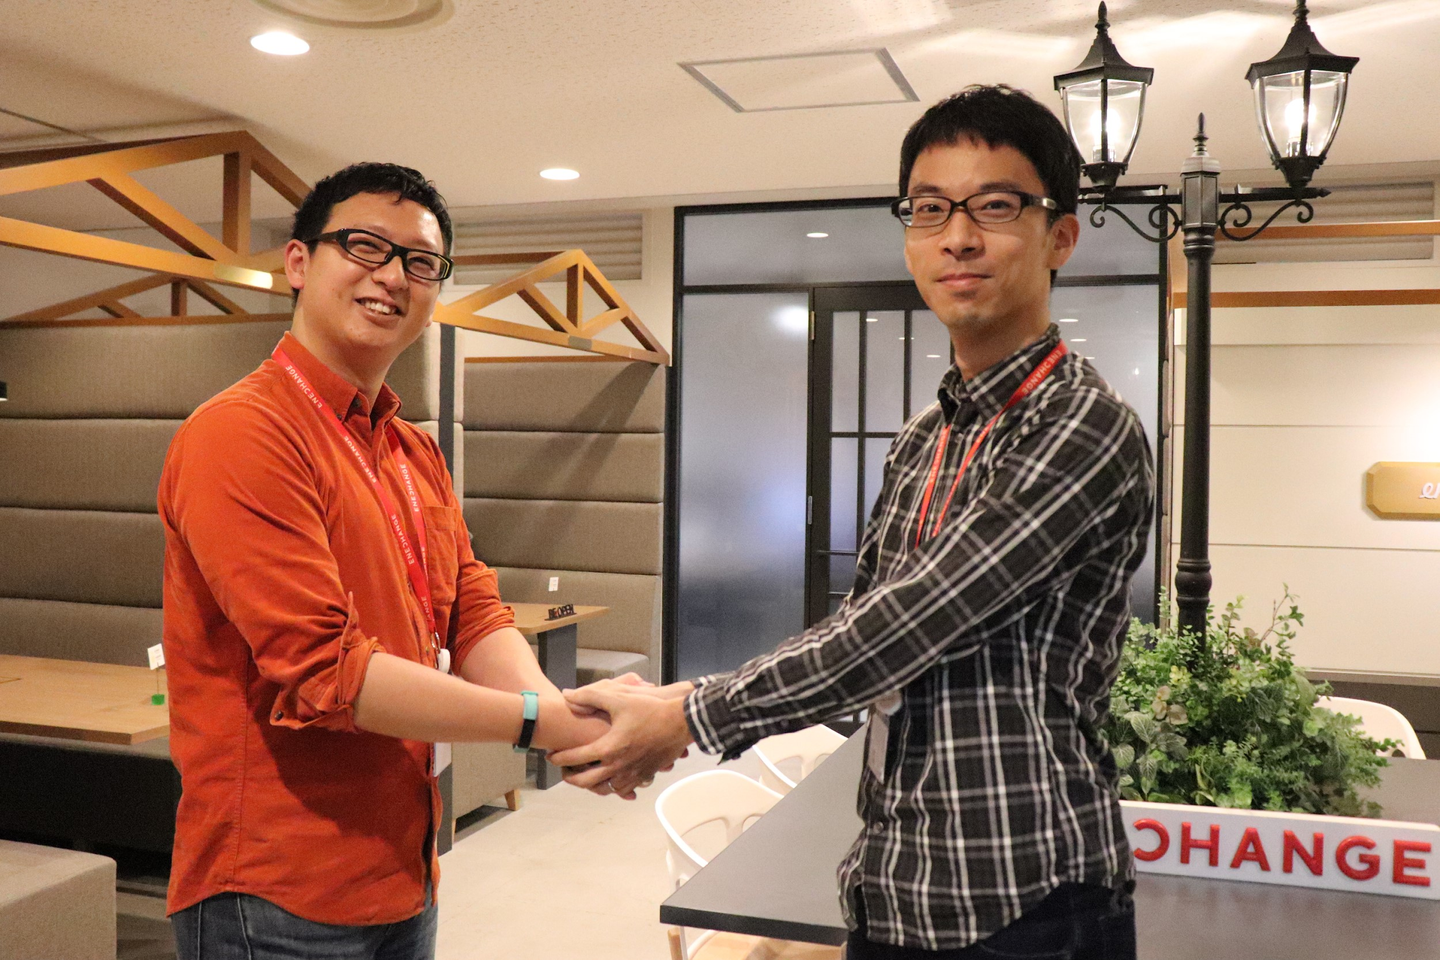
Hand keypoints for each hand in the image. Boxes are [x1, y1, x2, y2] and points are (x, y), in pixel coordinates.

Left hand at [548, 679, 693, 798]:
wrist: (681, 722)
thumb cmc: (649, 709)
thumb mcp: (618, 697)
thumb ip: (589, 696)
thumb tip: (566, 695)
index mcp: (608, 748)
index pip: (575, 758)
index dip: (559, 757)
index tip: (551, 756)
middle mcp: (618, 766)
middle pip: (587, 781)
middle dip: (571, 778)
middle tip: (564, 773)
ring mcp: (633, 774)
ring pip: (606, 789)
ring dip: (592, 786)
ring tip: (585, 778)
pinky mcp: (645, 775)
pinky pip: (625, 790)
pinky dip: (614, 788)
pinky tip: (611, 781)